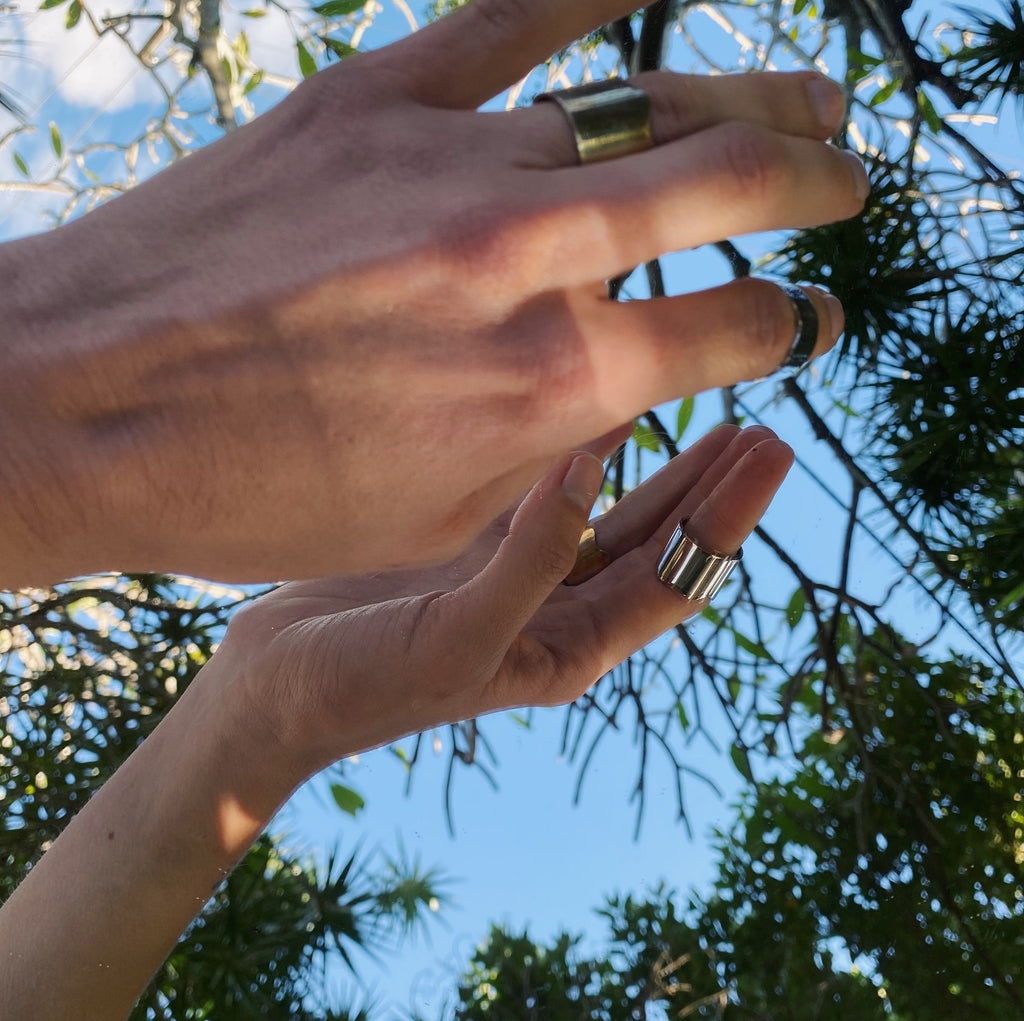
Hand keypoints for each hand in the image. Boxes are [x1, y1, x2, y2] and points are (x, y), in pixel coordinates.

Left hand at [0, 0, 860, 585]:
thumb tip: (628, 383)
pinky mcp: (367, 100)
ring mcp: (452, 166)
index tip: (806, 321)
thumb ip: (553, 446)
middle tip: (851, 183)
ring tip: (807, 100)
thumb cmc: (256, 496)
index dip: (790, 326)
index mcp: (555, 387)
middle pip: (731, 184)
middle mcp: (530, 263)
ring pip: (644, 103)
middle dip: (815, 181)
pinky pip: (513, 21)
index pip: (736, 329)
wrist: (77, 409)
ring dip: (749, 97)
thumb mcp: (434, 516)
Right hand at [221, 424, 793, 777]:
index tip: (770, 451)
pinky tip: (604, 420)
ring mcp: (515, 580)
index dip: (729, 518)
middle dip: (713, 491)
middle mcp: (556, 614)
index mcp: (571, 651)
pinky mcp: (469, 552)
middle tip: (765, 426)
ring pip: (612, 520)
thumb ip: (528, 563)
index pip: (677, 578)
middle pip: (659, 547)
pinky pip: (545, 498)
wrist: (270, 694)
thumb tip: (590, 473)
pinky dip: (583, 459)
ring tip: (716, 419)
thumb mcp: (456, 638)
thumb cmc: (359, 686)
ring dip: (664, 474)